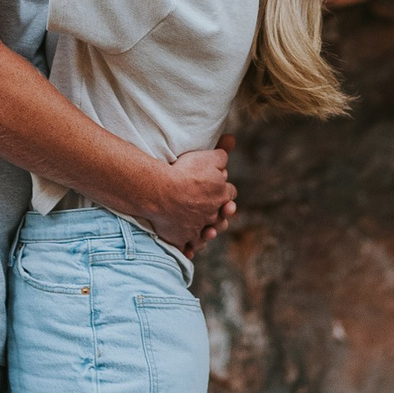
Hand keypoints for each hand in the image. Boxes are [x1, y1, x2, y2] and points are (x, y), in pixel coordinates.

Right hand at [143, 137, 233, 253]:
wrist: (161, 191)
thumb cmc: (185, 173)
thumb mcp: (207, 157)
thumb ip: (221, 153)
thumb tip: (232, 141)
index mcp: (221, 196)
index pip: (230, 194)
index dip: (226, 191)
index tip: (220, 189)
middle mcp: (211, 215)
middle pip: (221, 219)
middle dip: (220, 216)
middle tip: (217, 212)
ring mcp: (195, 229)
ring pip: (206, 236)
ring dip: (207, 234)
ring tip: (207, 232)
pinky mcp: (180, 239)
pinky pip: (186, 248)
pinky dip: (188, 250)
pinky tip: (189, 252)